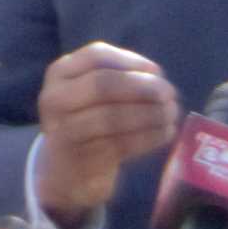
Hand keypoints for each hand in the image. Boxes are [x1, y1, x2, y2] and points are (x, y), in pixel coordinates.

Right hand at [35, 38, 178, 222]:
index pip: (96, 56)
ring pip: (113, 117)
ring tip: (172, 114)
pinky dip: (148, 137)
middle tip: (170, 93)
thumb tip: (155, 74)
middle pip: (103, 85)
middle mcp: (55, 99)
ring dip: (150, 114)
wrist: (64, 171)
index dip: (131, 61)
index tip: (158, 71)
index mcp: (59, 74)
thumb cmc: (85, 121)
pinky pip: (121, 145)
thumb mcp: (87, 93)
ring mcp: (65, 131)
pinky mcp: (82, 160)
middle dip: (142, 87)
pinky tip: (165, 133)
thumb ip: (115, 77)